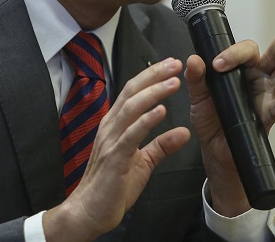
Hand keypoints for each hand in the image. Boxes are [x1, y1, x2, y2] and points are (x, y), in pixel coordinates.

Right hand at [43, 58, 191, 241]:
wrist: (90, 211)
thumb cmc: (113, 186)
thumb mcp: (144, 162)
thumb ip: (162, 145)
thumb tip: (183, 131)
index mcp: (116, 125)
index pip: (134, 92)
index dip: (152, 77)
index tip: (172, 65)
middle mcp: (111, 127)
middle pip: (132, 92)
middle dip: (154, 76)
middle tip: (175, 63)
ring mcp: (111, 141)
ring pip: (131, 108)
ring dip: (153, 93)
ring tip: (173, 81)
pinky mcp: (115, 158)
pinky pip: (131, 135)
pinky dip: (146, 120)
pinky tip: (161, 111)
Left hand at [184, 26, 274, 215]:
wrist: (214, 149)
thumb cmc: (209, 119)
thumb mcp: (198, 97)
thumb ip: (196, 78)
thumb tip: (194, 59)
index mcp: (240, 70)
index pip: (243, 53)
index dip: (232, 54)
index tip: (218, 64)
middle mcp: (256, 80)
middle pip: (271, 58)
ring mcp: (265, 97)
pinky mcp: (267, 117)